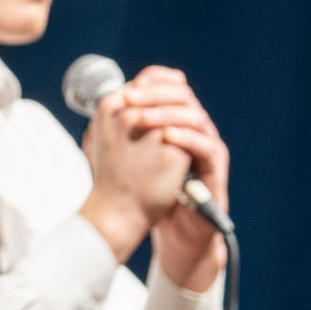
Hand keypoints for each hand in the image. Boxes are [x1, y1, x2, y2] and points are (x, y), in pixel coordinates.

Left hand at [129, 67, 227, 289]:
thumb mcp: (132, 159)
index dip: (155, 80)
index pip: (172, 88)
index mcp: (177, 122)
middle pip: (184, 96)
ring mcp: (207, 147)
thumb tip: (95, 114)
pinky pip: (205, 146)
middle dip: (156, 93)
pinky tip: (166, 136)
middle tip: (131, 96)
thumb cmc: (152, 193)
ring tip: (142, 116)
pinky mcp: (215, 168)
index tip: (130, 83)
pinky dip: (186, 138)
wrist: (174, 229)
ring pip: (196, 117)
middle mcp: (195, 130)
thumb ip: (121, 136)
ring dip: (167, 113)